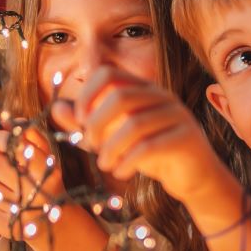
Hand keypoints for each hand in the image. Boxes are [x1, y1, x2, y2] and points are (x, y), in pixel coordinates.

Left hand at [0, 126, 66, 242]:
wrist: (60, 227)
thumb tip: (5, 120)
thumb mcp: (47, 159)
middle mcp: (39, 191)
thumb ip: (29, 137)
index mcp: (48, 170)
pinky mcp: (11, 230)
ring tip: (2, 191)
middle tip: (0, 170)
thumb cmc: (47, 184)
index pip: (15, 146)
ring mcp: (25, 213)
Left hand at [55, 66, 221, 203]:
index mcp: (144, 89)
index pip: (109, 73)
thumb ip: (87, 124)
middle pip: (119, 96)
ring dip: (111, 148)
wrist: (194, 177)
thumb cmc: (153, 154)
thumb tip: (56, 109)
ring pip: (134, 124)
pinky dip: (128, 161)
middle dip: (96, 124)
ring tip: (105, 164)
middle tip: (90, 146)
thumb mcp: (116, 137)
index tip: (80, 121)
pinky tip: (121, 172)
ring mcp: (178, 115)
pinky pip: (150, 146)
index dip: (88, 94)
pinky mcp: (186, 138)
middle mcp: (162, 96)